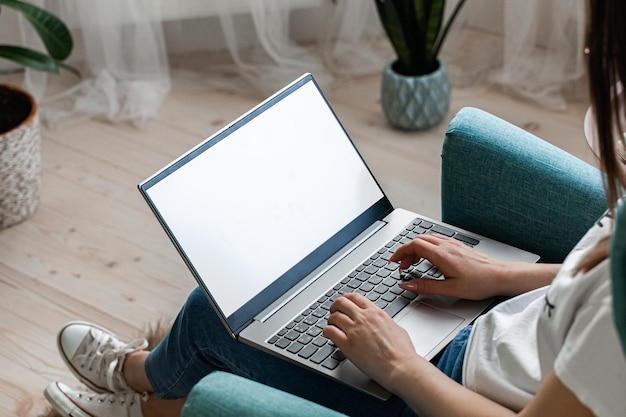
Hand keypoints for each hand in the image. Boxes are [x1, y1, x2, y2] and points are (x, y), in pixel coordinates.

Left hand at [323, 293, 418, 389]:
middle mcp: (364, 318)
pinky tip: (328, 335)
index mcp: (376, 313)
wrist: (401, 367)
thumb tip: (382, 323)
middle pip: (341, 302)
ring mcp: (355, 331)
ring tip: (331, 325)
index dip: (346, 299)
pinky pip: (330, 331)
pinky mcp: (348, 345)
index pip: (355, 297)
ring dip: (330, 320)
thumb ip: (384, 322)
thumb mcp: (396, 327)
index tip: (343, 303)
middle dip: (335, 307)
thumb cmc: (403, 352)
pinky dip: (326, 331)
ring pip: (334, 316)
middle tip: (333, 312)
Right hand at [389, 234, 510, 299]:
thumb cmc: (480, 282)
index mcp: (441, 255)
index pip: (413, 245)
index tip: (394, 262)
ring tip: (413, 264)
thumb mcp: (450, 289)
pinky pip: (437, 241)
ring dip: (416, 249)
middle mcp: (446, 246)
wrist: (500, 276)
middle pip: (418, 240)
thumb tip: (408, 285)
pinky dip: (426, 247)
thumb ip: (426, 286)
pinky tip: (429, 258)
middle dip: (406, 252)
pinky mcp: (458, 247)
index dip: (400, 252)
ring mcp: (453, 244)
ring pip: (427, 239)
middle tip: (402, 266)